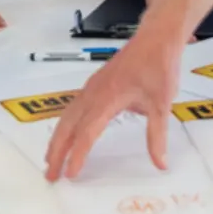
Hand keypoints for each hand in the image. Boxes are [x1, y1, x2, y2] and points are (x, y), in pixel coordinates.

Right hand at [45, 26, 181, 180]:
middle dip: (57, 151)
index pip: (87, 132)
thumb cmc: (159, 67)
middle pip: (68, 126)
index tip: (70, 175)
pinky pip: (73, 107)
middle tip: (51, 175)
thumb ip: (157, 136)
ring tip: (51, 159)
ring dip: (57, 139)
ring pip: (67, 116)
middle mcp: (93, 93)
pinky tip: (66, 133)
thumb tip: (160, 164)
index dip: (77, 155)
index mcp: (107, 98)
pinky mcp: (95, 84)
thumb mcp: (162, 104)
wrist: (156, 38)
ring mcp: (92, 88)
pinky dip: (65, 125)